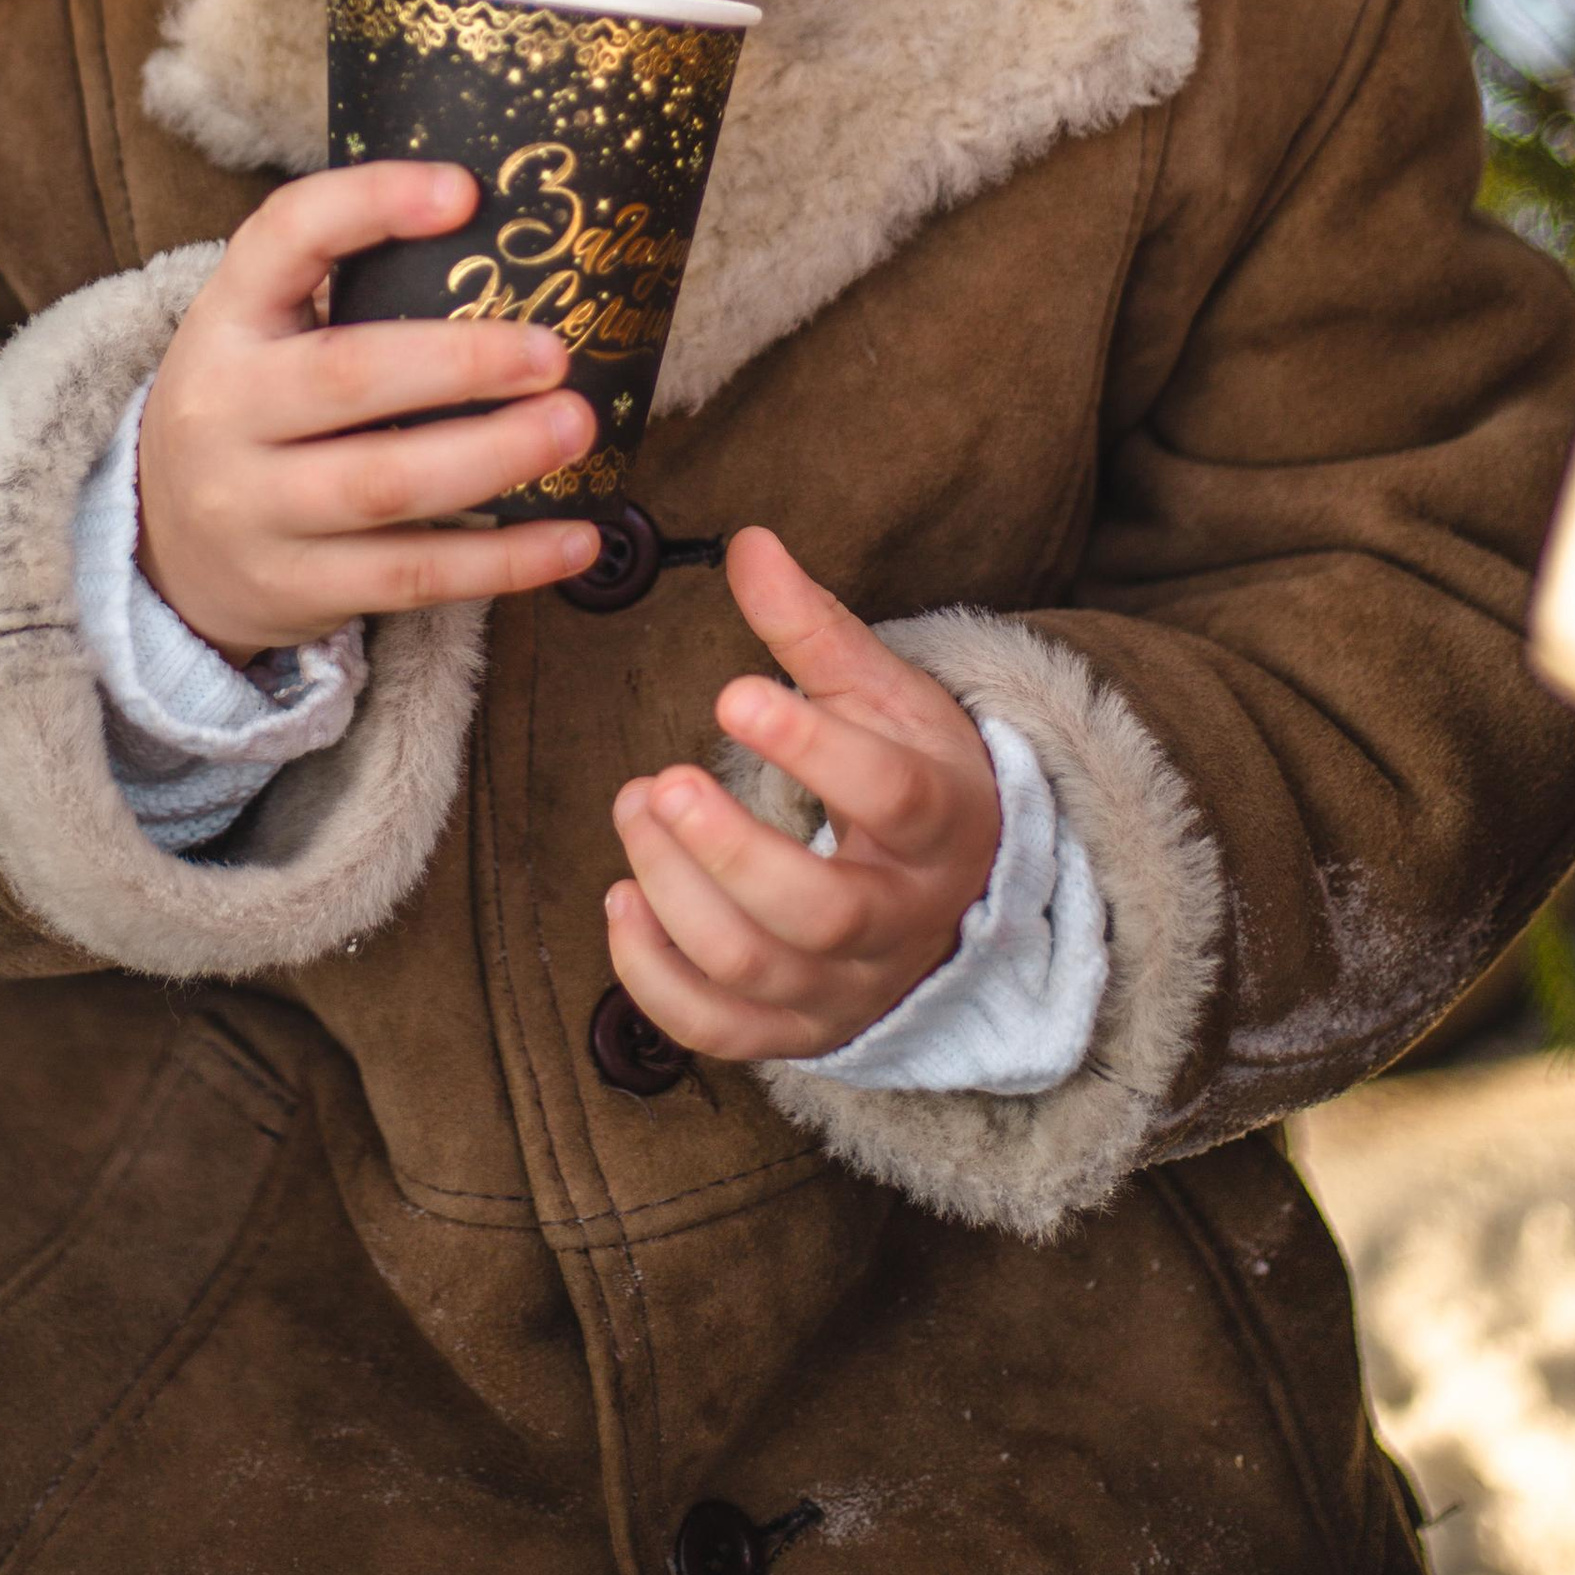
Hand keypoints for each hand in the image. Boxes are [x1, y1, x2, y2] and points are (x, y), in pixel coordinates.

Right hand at [136, 161, 600, 659]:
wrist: (164, 551)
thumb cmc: (256, 411)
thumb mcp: (263, 333)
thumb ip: (349, 287)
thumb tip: (511, 239)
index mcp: (226, 319)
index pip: (285, 236)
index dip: (370, 203)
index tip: (464, 191)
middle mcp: (225, 410)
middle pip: (347, 376)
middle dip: (462, 362)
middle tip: (555, 353)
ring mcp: (253, 509)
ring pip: (385, 486)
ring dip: (494, 457)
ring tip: (574, 428)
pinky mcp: (294, 587)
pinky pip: (412, 577)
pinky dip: (503, 562)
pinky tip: (576, 538)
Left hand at [604, 527, 1002, 1063]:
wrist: (953, 889)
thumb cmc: (909, 772)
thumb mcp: (880, 692)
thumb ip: (812, 626)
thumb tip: (748, 543)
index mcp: (941, 821)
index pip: (890, 795)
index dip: (812, 748)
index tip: (733, 693)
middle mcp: (903, 919)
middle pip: (822, 910)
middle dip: (728, 851)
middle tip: (658, 781)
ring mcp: (850, 988)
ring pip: (757, 970)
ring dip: (676, 895)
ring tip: (634, 808)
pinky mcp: (797, 1031)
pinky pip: (718, 1031)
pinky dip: (654, 978)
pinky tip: (621, 899)